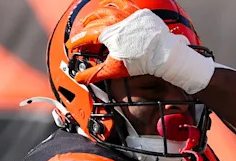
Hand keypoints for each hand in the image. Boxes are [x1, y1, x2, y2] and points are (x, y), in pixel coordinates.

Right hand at [68, 6, 214, 93]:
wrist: (163, 53)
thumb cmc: (141, 62)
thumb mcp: (115, 69)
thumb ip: (95, 73)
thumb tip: (79, 78)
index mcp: (107, 33)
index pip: (86, 36)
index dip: (77, 42)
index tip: (72, 46)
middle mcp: (115, 20)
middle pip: (93, 21)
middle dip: (85, 28)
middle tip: (81, 34)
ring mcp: (126, 14)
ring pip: (105, 9)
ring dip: (95, 14)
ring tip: (91, 18)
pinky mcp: (137, 12)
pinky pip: (121, 2)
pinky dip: (112, 3)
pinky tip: (108, 4)